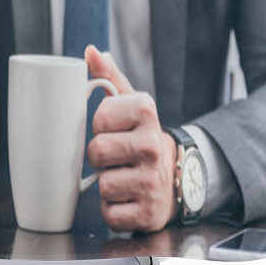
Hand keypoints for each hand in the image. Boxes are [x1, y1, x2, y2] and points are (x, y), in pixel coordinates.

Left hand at [85, 46, 178, 232]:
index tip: (110, 127)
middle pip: (98, 151)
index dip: (98, 125)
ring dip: (105, 183)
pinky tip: (125, 196)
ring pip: (103, 184)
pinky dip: (112, 208)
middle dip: (98, 156)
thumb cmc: (139, 135)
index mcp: (146, 112)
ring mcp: (153, 181)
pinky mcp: (149, 213)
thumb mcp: (128, 102)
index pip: (99, 119)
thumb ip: (107, 75)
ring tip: (121, 174)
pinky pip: (110, 213)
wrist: (175, 176)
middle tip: (113, 154)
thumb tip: (91, 51)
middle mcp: (153, 145)